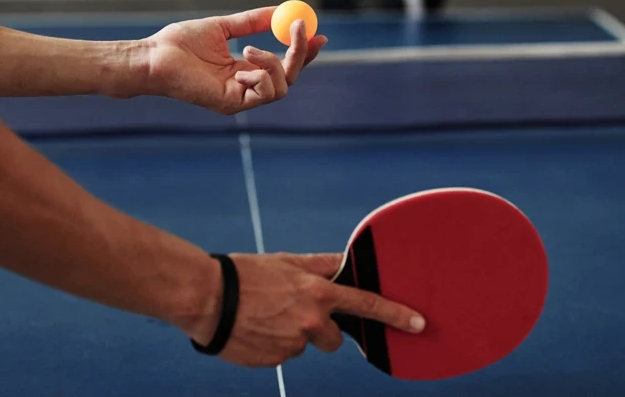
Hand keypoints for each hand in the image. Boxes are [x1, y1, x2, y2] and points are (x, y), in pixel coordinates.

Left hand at [134, 8, 327, 114]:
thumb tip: (279, 9)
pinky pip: (266, 93)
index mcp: (244, 70)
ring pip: (282, 87)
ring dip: (274, 63)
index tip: (317, 32)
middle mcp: (245, 87)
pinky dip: (261, 75)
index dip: (303, 51)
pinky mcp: (233, 105)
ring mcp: (240, 99)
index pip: (283, 65)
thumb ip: (252, 21)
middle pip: (290, 77)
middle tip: (301, 29)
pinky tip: (240, 65)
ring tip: (249, 49)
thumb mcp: (224, 26)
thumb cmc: (180, 43)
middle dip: (301, 54)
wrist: (155, 56)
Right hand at [187, 253, 425, 366]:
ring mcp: (293, 345)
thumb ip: (319, 266)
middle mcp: (311, 322)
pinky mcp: (275, 362)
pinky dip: (273, 345)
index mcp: (318, 293)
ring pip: (305, 345)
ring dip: (292, 334)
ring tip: (265, 316)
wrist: (206, 299)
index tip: (418, 323)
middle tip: (292, 311)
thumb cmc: (243, 274)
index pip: (366, 304)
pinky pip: (283, 355)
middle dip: (321, 328)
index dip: (395, 314)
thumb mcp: (286, 261)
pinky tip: (255, 329)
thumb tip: (343, 263)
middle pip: (334, 337)